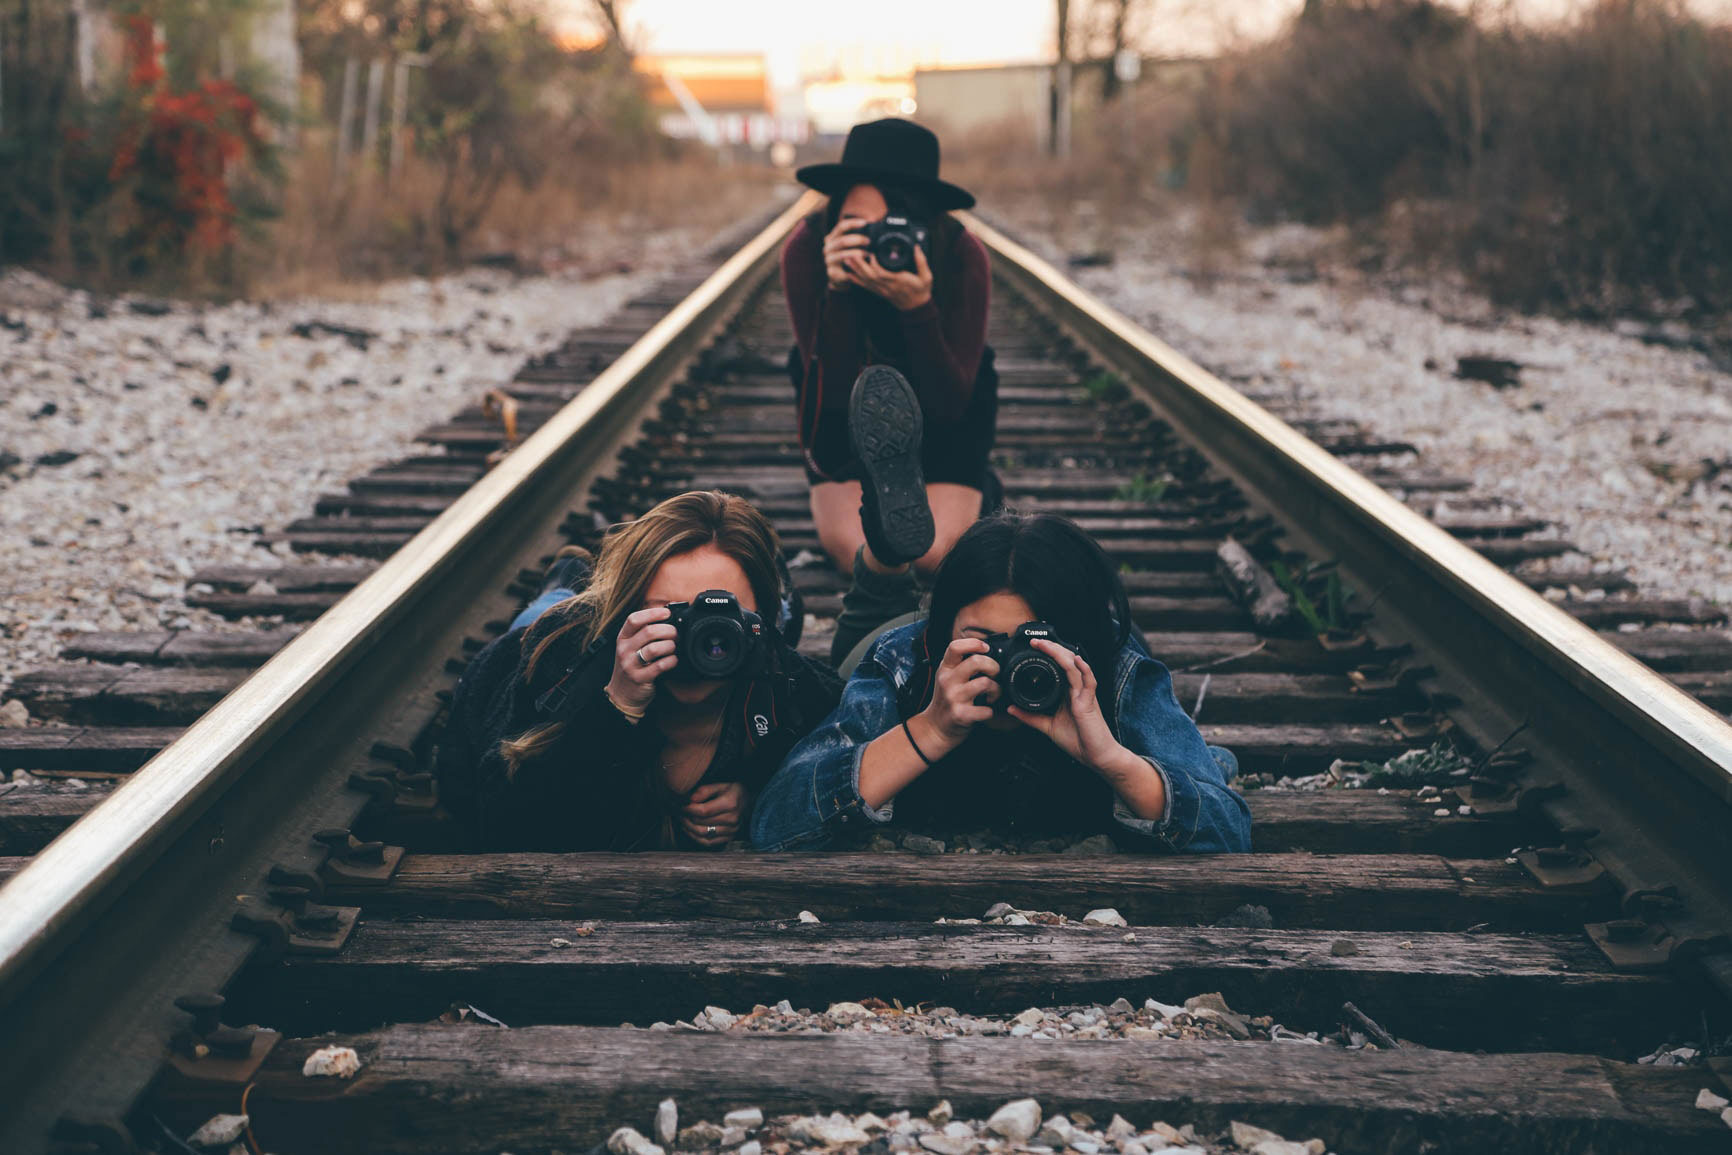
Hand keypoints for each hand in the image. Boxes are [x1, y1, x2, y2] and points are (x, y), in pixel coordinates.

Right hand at [605, 606, 676, 714]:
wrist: (622, 694)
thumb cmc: (632, 666)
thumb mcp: (631, 647)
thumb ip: (643, 633)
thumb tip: (667, 618)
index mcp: (622, 638)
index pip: (634, 619)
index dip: (652, 613)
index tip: (666, 613)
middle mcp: (624, 650)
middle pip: (649, 632)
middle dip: (668, 630)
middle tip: (675, 634)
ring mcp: (630, 665)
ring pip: (655, 648)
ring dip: (670, 646)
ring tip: (673, 647)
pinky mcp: (639, 678)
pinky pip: (660, 666)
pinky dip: (671, 661)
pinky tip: (673, 660)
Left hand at [681, 781, 744, 847]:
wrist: (749, 802)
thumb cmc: (732, 791)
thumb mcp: (720, 785)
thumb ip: (704, 790)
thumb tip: (689, 799)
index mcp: (730, 803)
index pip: (703, 811)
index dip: (687, 809)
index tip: (678, 805)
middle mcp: (732, 819)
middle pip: (701, 823)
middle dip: (685, 818)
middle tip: (676, 812)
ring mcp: (731, 830)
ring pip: (702, 834)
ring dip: (688, 828)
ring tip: (681, 820)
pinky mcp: (729, 838)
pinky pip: (708, 843)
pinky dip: (695, 838)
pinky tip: (689, 830)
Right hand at [823, 216, 871, 290]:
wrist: (840, 278)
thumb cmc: (848, 258)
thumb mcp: (850, 245)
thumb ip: (857, 235)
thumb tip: (872, 222)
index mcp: (832, 238)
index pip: (841, 226)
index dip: (853, 223)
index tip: (865, 223)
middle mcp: (828, 248)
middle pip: (843, 240)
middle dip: (858, 240)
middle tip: (869, 241)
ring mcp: (829, 261)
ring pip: (844, 255)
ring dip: (858, 253)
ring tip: (869, 254)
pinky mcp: (832, 273)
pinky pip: (845, 269)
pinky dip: (856, 266)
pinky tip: (864, 265)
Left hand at [843, 242, 933, 310]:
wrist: (916, 308)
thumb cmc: (921, 291)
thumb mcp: (926, 276)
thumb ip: (921, 261)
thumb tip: (917, 247)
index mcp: (898, 280)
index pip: (883, 273)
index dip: (874, 264)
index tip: (871, 253)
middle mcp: (888, 286)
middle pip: (870, 276)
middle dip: (859, 265)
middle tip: (851, 254)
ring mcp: (882, 290)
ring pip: (866, 280)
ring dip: (855, 270)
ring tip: (847, 260)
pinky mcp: (880, 292)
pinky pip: (866, 287)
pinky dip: (857, 281)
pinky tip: (849, 274)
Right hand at [914, 637, 998, 756]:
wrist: (935, 727)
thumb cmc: (946, 700)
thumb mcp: (948, 677)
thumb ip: (961, 664)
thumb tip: (986, 652)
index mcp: (945, 668)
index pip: (955, 646)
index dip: (974, 643)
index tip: (986, 648)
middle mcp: (948, 680)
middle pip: (976, 661)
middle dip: (993, 666)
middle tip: (995, 674)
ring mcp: (954, 697)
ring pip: (985, 683)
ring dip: (996, 689)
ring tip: (993, 694)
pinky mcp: (960, 714)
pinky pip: (986, 709)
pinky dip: (991, 711)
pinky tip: (986, 710)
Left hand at [1007, 641, 1139, 777]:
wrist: (1096, 756)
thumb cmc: (1078, 741)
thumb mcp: (1047, 726)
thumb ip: (1030, 716)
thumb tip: (1011, 708)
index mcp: (1068, 693)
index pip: (1058, 667)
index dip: (1048, 655)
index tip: (1032, 647)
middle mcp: (1077, 690)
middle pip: (1066, 661)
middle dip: (1052, 649)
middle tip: (1036, 641)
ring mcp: (1084, 694)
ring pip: (1075, 667)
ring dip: (1061, 654)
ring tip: (1047, 645)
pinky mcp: (1090, 702)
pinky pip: (1089, 682)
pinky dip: (1084, 670)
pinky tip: (1076, 661)